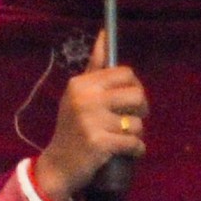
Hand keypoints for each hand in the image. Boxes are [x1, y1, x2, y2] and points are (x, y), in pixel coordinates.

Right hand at [38, 50, 147, 200]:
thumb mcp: (78, 95)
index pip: (125, 73)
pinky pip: (134, 142)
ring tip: (122, 139)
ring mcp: (91, 121)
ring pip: (137, 122)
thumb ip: (94, 66)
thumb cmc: (72, 128)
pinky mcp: (99, 143)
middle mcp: (85, 99)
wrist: (59, 166)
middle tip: (131, 120)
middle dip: (141, 110)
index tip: (128, 101)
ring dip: (136, 134)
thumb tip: (105, 35)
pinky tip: (128, 152)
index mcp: (81, 84)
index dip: (134, 87)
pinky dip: (136, 150)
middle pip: (137, 94)